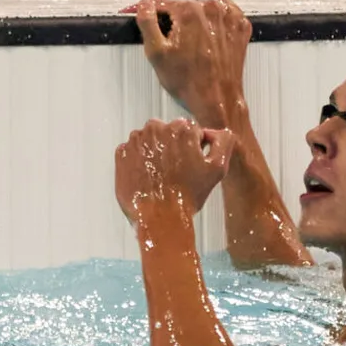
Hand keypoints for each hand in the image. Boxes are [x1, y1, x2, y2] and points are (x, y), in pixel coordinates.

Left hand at [115, 118, 235, 223]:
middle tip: (175, 173)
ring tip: (160, 177)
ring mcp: (136, 140)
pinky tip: (146, 178)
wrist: (159, 218)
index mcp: (182, 128)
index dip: (192, 150)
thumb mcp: (218, 168)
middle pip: (167, 133)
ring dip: (154, 153)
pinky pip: (132, 151)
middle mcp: (157, 128)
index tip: (189, 167)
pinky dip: (138, 161)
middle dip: (172, 148)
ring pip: (149, 141)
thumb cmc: (189, 195)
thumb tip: (214, 131)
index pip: (189, 132)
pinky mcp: (121, 153)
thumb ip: (223, 142)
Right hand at [132, 0, 252, 128]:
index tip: (146, 14)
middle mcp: (212, 8)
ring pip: (203, 9)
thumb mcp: (156, 53)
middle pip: (184, 5)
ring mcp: (230, 17)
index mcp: (189, 11)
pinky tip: (208, 39)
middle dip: (175, 20)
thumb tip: (144, 5)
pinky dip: (215, 23)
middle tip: (172, 42)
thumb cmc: (187, 81)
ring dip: (195, 20)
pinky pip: (223, 15)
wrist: (216, 99)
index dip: (151, 11)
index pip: (163, 3)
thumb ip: (147, 23)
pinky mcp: (240, 27)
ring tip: (191, 43)